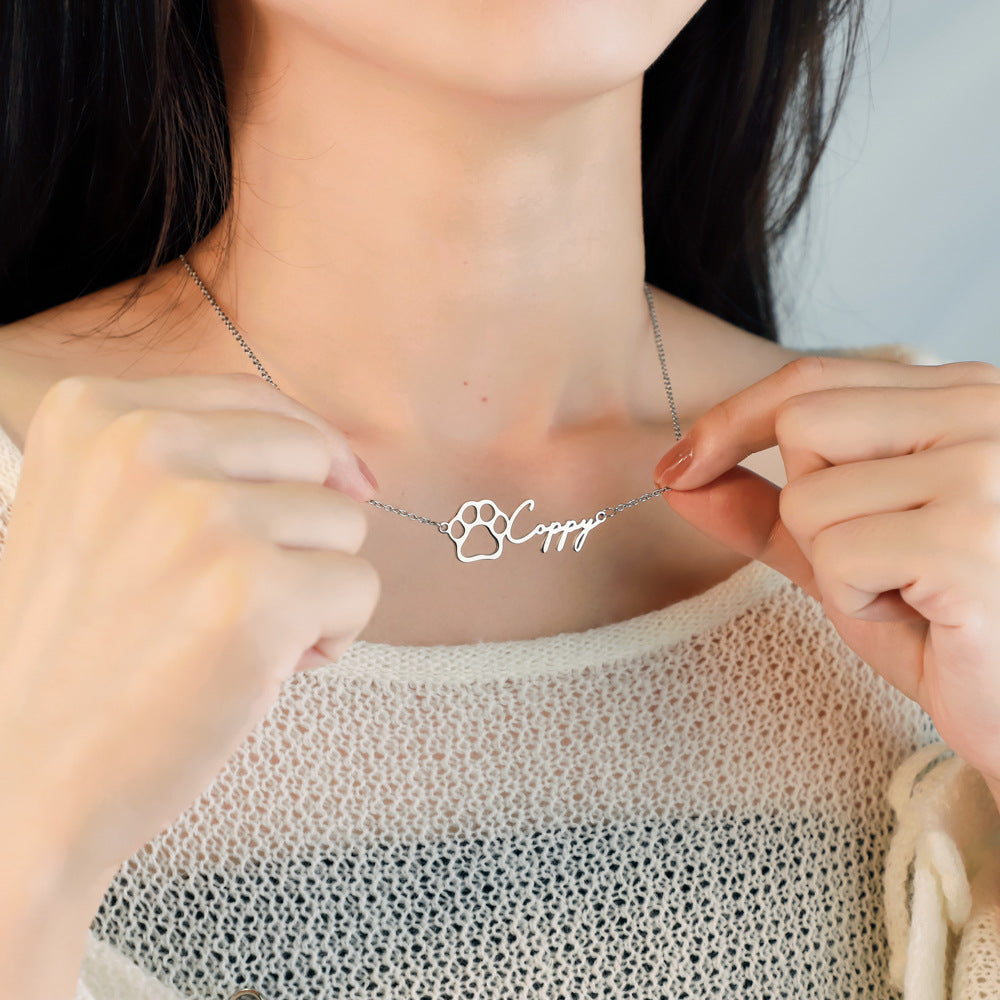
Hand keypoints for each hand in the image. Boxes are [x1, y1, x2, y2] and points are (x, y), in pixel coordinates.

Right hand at [0, 372, 380, 881]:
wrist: (22, 782)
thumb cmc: (81, 655)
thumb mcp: (101, 514)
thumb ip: (199, 464)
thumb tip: (349, 467)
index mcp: (95, 414)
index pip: (259, 403)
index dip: (301, 460)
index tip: (303, 506)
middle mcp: (144, 449)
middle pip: (313, 457)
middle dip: (303, 528)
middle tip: (240, 593)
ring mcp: (199, 520)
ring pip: (345, 525)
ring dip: (313, 586)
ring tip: (237, 635)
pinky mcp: (253, 595)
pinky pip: (360, 589)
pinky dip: (333, 636)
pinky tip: (263, 669)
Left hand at [652, 354, 999, 790]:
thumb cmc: (944, 625)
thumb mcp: (840, 552)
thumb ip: (765, 509)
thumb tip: (675, 476)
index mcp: (963, 396)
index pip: (812, 383)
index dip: (732, 422)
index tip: (680, 467)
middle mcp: (987, 414)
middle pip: (804, 425)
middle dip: (807, 508)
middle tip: (878, 557)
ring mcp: (988, 472)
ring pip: (810, 497)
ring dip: (836, 567)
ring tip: (913, 593)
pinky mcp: (972, 540)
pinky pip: (838, 555)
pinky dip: (859, 601)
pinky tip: (925, 617)